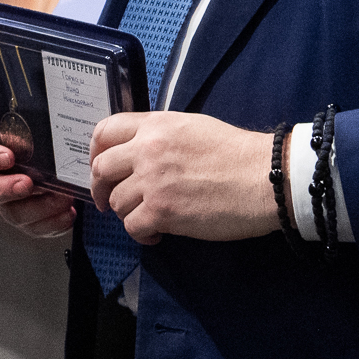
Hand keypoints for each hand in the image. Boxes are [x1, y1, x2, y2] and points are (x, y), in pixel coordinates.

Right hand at [0, 130, 78, 238]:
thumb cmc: (50, 140)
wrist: (71, 163)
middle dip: (4, 189)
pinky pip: (35, 228)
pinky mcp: (29, 222)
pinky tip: (69, 212)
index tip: (9, 156)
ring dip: (38, 207)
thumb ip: (37, 121)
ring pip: (12, 213)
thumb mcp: (42, 127)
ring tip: (63, 196)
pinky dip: (53, 222)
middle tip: (27, 183)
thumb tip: (47, 105)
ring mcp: (8, 204)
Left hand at [90, 111, 278, 243]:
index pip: (104, 131)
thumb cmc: (237, 153)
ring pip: (116, 201)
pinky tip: (157, 233)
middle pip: (101, 169)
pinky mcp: (162, 211)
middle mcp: (147, 149)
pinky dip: (142, 233)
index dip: (94, 151)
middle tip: (110, 200)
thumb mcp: (193, 127)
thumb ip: (160, 136)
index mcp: (155, 125)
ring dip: (128, 212)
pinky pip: (132, 226)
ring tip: (151, 217)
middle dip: (101, 188)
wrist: (264, 177)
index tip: (100, 167)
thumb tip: (138, 152)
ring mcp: (152, 181)